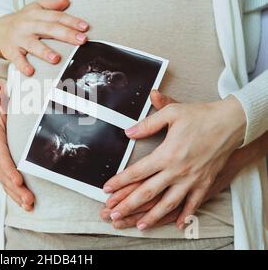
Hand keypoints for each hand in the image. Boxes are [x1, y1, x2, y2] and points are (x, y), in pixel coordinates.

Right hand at [0, 0, 88, 75]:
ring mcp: (19, 39)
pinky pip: (17, 59)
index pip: (56, 17)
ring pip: (33, 45)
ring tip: (56, 58)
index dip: (71, 21)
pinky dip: (22, 65)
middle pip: (49, 29)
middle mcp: (28, 25)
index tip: (85, 27)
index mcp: (36, 15)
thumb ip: (51, 5)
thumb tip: (67, 1)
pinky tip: (30, 71)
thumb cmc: (22, 20)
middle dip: (66, 34)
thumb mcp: (34, 8)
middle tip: (81, 40)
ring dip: (44, 52)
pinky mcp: (10, 51)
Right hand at [0, 74, 34, 210]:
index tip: (18, 181)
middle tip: (28, 201)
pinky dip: (15, 191)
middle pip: (2, 171)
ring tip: (29, 206)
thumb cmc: (0, 99)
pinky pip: (8, 178)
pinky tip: (26, 203)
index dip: (7, 169)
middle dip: (14, 188)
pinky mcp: (3, 161)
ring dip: (16, 195)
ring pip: (4, 179)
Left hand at [101, 132, 267, 229]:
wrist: (230, 123)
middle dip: (128, 204)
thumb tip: (129, 132)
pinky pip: (193, 204)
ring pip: (168, 203)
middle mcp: (177, 170)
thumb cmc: (201, 116)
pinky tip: (177, 224)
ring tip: (140, 225)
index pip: (137, 172)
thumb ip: (148, 124)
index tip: (107, 189)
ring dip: (152, 216)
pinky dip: (185, 215)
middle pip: (148, 192)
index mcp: (166, 154)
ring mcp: (191, 179)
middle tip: (114, 213)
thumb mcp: (171, 113)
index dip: (120, 182)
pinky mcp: (204, 183)